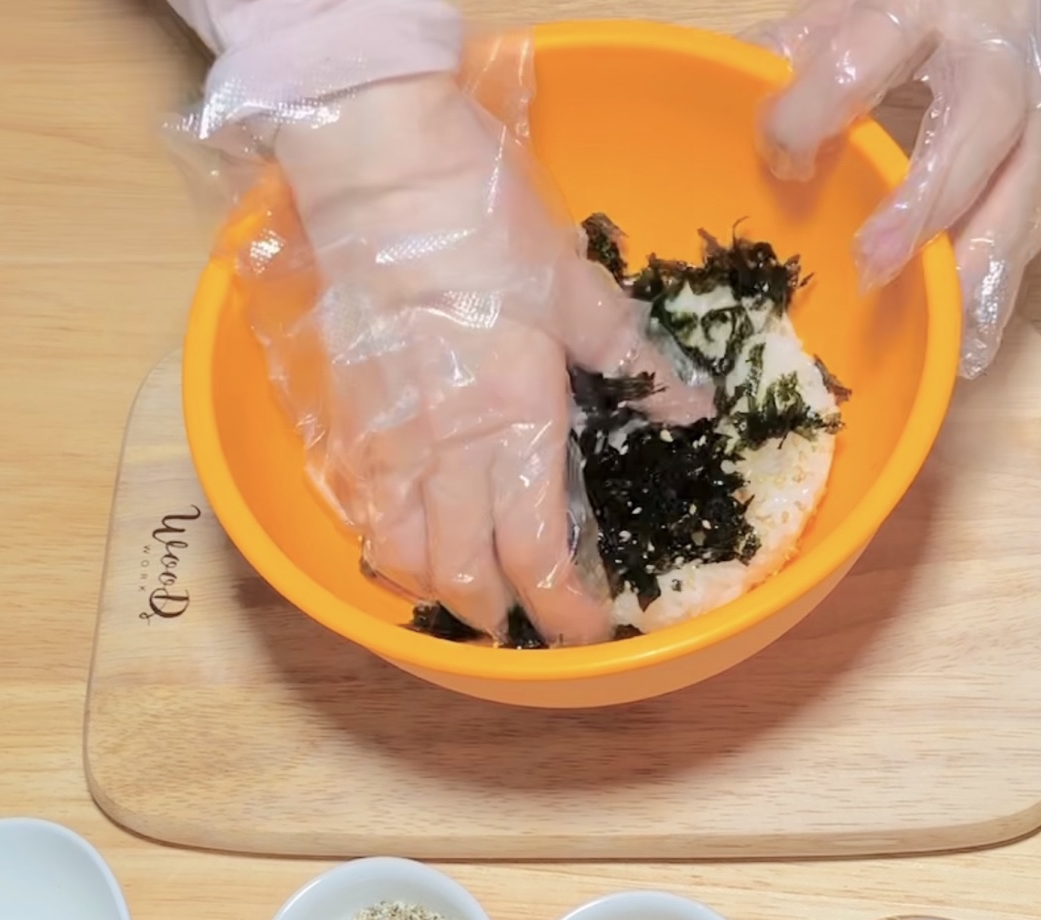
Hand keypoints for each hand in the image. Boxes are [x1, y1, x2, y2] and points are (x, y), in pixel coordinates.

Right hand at [271, 72, 709, 644]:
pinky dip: (391, 544)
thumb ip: (635, 358)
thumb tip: (692, 405)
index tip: (588, 629)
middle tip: (529, 624)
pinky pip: (365, 508)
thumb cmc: (487, 220)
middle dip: (499, 616)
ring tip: (470, 593)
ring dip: (439, 589)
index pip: (535, 554)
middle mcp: (448, 449)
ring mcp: (389, 437)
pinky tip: (414, 538)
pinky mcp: (348, 413)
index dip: (563, 609)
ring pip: (403, 555)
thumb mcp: (579, 287)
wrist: (380, 168)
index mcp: (515, 422)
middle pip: (463, 576)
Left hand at [757, 0, 1040, 376]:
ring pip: (1024, 193)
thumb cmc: (931, 9)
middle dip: (928, 199)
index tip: (781, 154)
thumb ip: (801, 46)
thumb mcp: (864, 6)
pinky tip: (968, 345)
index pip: (871, 54)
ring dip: (980, 270)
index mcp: (928, 12)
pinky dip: (1000, 293)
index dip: (820, 104)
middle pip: (975, 127)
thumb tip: (731, 91)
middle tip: (873, 264)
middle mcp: (996, 66)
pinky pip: (1036, 236)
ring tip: (943, 337)